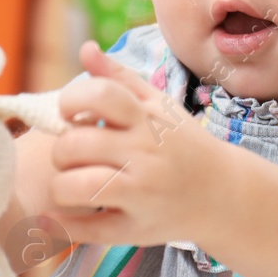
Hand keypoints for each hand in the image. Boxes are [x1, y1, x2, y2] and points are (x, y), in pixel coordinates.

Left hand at [49, 40, 231, 246]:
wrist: (223, 193)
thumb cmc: (182, 144)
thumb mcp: (158, 106)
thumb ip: (118, 78)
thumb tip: (85, 48)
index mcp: (147, 119)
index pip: (98, 96)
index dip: (71, 102)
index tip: (70, 115)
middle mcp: (145, 153)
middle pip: (74, 145)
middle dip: (61, 150)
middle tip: (71, 156)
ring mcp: (141, 192)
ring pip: (75, 187)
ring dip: (61, 185)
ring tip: (71, 183)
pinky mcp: (136, 227)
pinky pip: (87, 228)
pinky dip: (61, 225)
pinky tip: (54, 216)